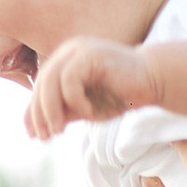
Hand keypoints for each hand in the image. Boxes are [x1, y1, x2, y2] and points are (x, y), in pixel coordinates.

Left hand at [25, 36, 162, 141]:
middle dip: (39, 113)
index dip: (33, 111)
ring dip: (52, 110)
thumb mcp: (86, 109)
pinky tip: (90, 112)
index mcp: (66, 60)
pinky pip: (70, 80)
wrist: (153, 82)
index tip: (34, 135)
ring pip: (51, 81)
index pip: (40, 85)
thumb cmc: (121, 95)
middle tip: (47, 136)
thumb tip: (38, 130)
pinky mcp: (91, 54)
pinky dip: (75, 101)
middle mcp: (69, 50)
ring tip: (60, 130)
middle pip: (42, 83)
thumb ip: (64, 113)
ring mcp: (79, 50)